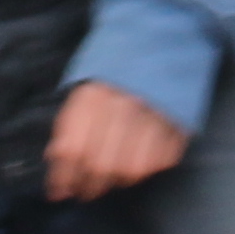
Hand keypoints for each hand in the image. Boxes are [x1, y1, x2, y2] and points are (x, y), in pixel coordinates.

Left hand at [44, 81, 187, 202]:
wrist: (159, 40)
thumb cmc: (114, 74)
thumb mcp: (84, 91)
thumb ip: (68, 126)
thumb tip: (55, 162)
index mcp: (93, 95)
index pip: (73, 150)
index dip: (64, 177)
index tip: (60, 192)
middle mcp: (123, 104)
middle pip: (102, 165)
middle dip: (91, 186)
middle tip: (87, 192)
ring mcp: (154, 112)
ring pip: (132, 170)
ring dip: (120, 181)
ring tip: (114, 179)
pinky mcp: (179, 120)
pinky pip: (161, 162)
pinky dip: (149, 168)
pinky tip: (141, 161)